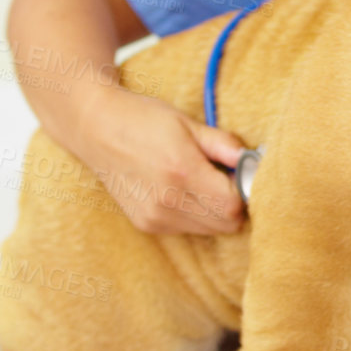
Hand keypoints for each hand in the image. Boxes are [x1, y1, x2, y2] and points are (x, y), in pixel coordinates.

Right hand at [74, 85, 247, 235]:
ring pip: (209, 230)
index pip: (234, 205)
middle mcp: (167, 201)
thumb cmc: (145, 120)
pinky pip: (188, 229)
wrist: (96, 129)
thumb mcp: (188, 123)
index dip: (245, 190)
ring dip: (216, 212)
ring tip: (202, 182)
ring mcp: (155, 217)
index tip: (242, 173)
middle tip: (225, 177)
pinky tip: (183, 191)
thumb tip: (254, 161)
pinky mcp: (146, 225)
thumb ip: (224, 145)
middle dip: (234, 203)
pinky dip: (196, 215)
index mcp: (182, 172)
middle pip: (226, 224)